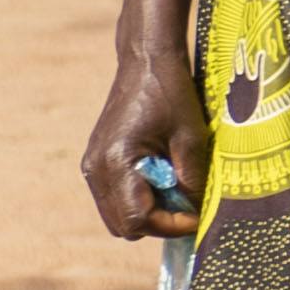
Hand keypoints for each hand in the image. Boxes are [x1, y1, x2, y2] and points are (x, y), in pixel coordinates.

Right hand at [83, 53, 199, 245]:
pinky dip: (139, 199)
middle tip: (189, 207)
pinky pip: (114, 198)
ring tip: (178, 191)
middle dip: (159, 223)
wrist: (146, 63)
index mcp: (116, 161)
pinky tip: (164, 179)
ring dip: (148, 213)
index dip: (170, 225)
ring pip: (117, 215)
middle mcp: (95, 169)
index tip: (197, 217)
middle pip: (122, 226)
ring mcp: (92, 166)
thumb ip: (192, 180)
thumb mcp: (192, 137)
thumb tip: (196, 214)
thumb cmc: (172, 94)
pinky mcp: (96, 162)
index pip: (137, 219)